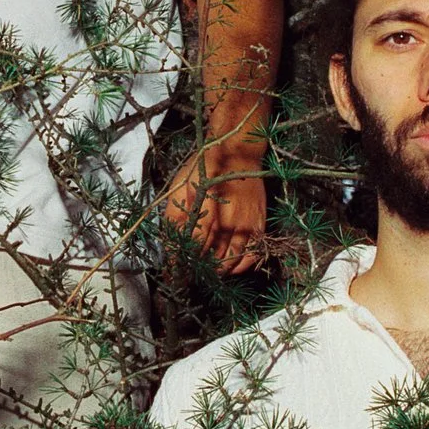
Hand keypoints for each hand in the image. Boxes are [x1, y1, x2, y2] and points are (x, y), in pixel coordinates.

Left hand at [163, 148, 266, 275]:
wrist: (238, 152)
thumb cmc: (206, 168)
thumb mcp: (181, 186)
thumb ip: (174, 216)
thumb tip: (170, 242)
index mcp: (206, 212)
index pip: (193, 247)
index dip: (182, 263)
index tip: (175, 271)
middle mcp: (227, 222)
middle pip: (211, 258)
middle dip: (198, 270)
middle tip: (190, 275)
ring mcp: (245, 225)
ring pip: (231, 260)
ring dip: (218, 271)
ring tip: (208, 272)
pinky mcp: (258, 224)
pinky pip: (251, 254)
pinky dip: (241, 266)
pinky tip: (231, 268)